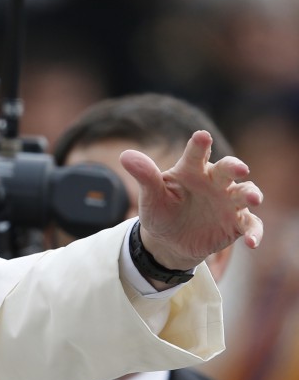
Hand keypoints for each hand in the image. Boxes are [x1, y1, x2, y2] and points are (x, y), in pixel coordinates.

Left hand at [120, 130, 262, 270]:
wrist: (168, 241)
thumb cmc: (160, 212)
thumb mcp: (150, 196)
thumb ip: (144, 176)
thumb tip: (125, 155)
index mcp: (192, 170)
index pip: (196, 154)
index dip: (199, 145)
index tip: (201, 136)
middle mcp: (214, 182)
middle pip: (228, 169)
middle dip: (235, 167)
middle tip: (239, 169)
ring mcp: (228, 202)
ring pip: (245, 193)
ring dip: (250, 195)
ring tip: (253, 199)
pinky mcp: (237, 222)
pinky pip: (250, 225)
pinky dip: (254, 232)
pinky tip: (251, 243)